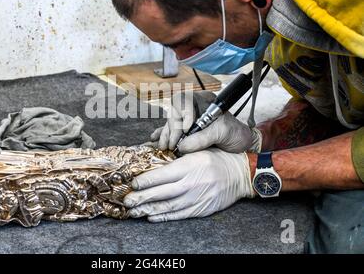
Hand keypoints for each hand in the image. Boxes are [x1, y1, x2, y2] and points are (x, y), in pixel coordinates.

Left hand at [123, 148, 254, 221]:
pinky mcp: (200, 209)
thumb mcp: (198, 151)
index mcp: (189, 166)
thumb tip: (154, 159)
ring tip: (134, 212)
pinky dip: (164, 217)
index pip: (162, 175)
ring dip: (149, 210)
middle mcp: (191, 183)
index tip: (133, 183)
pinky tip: (152, 217)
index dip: (146, 181)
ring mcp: (196, 198)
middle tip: (127, 201)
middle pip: (162, 192)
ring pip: (168, 206)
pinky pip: (179, 214)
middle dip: (142, 197)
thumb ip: (177, 157)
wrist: (239, 174)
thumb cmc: (217, 159)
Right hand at [150, 91, 261, 153]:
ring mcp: (188, 119)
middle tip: (172, 144)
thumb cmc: (236, 134)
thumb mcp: (223, 133)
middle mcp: (193, 108)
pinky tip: (154, 140)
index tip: (188, 129)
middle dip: (171, 129)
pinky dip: (161, 135)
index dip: (182, 114)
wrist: (243, 145)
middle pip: (173, 113)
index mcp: (204, 101)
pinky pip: (169, 130)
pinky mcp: (185, 131)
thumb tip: (182, 146)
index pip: (184, 100)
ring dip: (165, 135)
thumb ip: (203, 138)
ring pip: (169, 123)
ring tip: (163, 147)